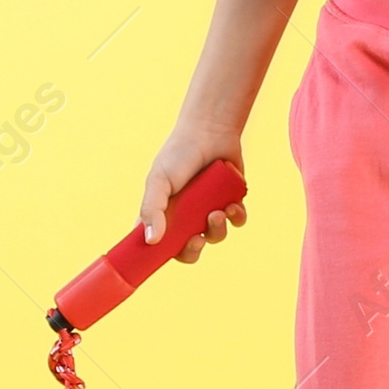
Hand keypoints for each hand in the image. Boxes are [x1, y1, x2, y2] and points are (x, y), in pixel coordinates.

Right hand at [139, 125, 246, 263]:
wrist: (210, 131)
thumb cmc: (179, 154)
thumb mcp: (159, 180)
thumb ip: (152, 209)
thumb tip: (151, 241)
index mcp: (164, 214)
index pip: (158, 245)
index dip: (160, 256)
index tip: (164, 257)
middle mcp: (186, 216)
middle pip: (189, 250)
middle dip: (193, 250)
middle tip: (196, 241)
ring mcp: (208, 210)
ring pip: (215, 237)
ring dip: (218, 230)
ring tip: (218, 212)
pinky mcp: (231, 202)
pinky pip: (236, 221)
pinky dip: (237, 217)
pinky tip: (233, 205)